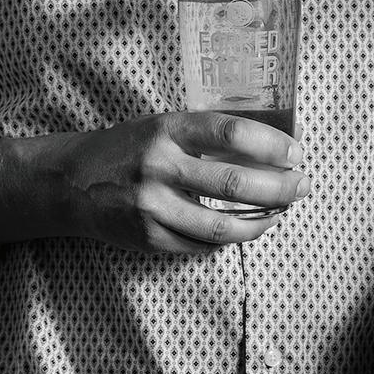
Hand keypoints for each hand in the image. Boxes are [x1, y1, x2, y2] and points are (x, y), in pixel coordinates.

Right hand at [61, 109, 308, 255]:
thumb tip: (276, 146)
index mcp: (168, 129)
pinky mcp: (148, 238)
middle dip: (281, 187)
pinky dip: (230, 239)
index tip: (297, 152)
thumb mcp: (165, 127)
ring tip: (280, 212)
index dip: (271, 144)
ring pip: (223, 226)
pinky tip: (245, 228)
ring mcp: (152, 207)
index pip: (231, 132)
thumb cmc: (131, 148)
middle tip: (302, 186)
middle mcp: (159, 166)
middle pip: (235, 183)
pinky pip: (201, 245)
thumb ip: (209, 137)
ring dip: (263, 222)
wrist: (71, 182)